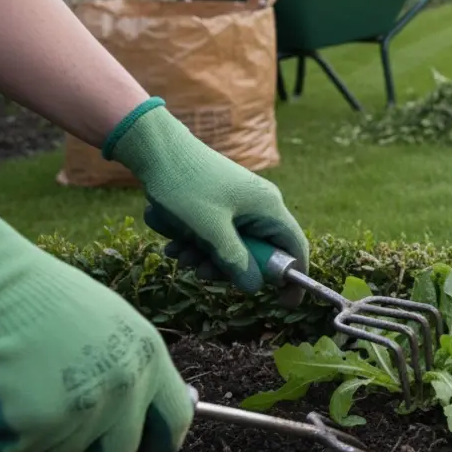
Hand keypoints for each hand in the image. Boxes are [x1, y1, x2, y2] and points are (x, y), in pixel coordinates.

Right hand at [0, 191, 191, 451]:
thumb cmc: (41, 298)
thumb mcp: (110, 323)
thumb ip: (133, 368)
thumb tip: (143, 407)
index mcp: (148, 356)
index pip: (175, 419)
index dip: (162, 445)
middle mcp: (125, 387)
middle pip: (119, 450)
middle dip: (93, 442)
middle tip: (62, 413)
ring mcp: (83, 411)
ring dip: (45, 432)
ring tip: (26, 383)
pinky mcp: (38, 428)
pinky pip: (22, 451)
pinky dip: (7, 432)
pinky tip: (3, 391)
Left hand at [103, 98, 308, 293]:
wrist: (155, 148)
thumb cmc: (185, 185)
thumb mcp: (209, 231)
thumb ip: (235, 261)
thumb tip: (255, 288)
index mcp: (268, 207)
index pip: (295, 247)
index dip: (294, 277)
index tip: (283, 304)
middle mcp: (259, 205)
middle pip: (259, 251)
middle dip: (230, 267)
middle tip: (201, 273)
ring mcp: (239, 202)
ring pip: (234, 245)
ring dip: (207, 256)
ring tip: (178, 253)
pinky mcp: (220, 202)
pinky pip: (218, 233)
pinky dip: (198, 242)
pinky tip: (174, 241)